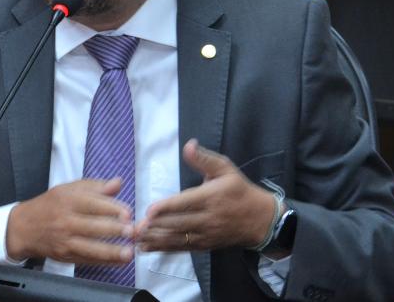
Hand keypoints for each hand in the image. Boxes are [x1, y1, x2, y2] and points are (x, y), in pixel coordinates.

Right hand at [6, 177, 133, 264]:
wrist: (23, 227)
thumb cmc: (49, 205)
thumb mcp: (69, 189)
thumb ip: (96, 186)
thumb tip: (118, 182)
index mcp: (68, 200)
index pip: (92, 204)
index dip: (111, 208)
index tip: (128, 212)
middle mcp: (66, 221)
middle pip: (92, 226)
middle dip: (113, 230)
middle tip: (131, 231)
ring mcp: (65, 240)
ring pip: (90, 247)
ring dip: (110, 251)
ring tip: (128, 252)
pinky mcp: (66, 255)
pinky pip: (87, 260)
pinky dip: (104, 262)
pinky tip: (119, 261)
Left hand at [135, 139, 275, 251]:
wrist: (260, 220)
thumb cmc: (239, 191)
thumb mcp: (226, 169)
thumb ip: (204, 159)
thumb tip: (188, 145)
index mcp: (212, 197)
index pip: (186, 203)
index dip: (167, 208)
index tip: (150, 211)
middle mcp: (208, 218)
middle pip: (178, 223)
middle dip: (155, 226)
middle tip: (133, 227)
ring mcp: (206, 234)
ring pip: (178, 238)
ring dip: (155, 239)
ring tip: (136, 238)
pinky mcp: (204, 245)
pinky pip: (182, 247)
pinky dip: (163, 249)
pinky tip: (147, 248)